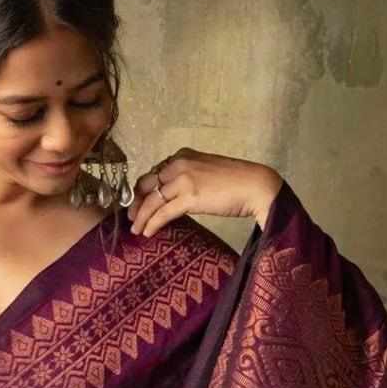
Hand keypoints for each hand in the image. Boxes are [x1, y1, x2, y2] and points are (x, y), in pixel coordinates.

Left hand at [126, 149, 282, 236]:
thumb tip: (172, 196)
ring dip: (141, 216)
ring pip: (152, 200)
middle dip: (136, 202)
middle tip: (131, 216)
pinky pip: (163, 212)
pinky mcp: (189, 197)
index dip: (143, 189)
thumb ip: (187, 178)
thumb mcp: (206, 172)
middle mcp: (179, 163)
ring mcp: (183, 179)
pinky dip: (152, 223)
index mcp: (183, 155)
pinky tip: (147, 232)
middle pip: (147, 184)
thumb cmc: (236, 182)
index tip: (138, 202)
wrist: (255, 186)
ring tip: (136, 229)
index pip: (154, 172)